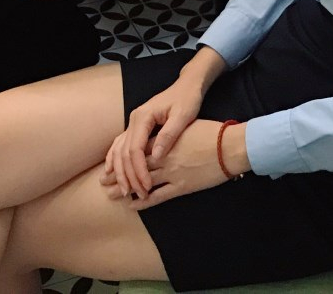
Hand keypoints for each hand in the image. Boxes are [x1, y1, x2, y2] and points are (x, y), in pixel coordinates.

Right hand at [102, 73, 204, 199]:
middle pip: (124, 153)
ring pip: (119, 150)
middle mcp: (134, 119)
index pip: (135, 149)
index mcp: (144, 117)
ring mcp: (133, 123)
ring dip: (120, 172)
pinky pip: (120, 145)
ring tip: (125, 190)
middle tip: (136, 194)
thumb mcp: (183, 115)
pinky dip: (115, 159)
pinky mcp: (137, 127)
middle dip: (129, 176)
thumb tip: (156, 156)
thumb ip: (169, 134)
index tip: (146, 186)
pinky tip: (112, 172)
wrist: (187, 85)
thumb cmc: (187, 99)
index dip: (139, 170)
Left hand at [104, 120, 235, 209]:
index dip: (122, 157)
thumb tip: (161, 135)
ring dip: (125, 189)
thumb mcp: (187, 126)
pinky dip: (144, 202)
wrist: (229, 147)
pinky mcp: (182, 186)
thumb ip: (171, 132)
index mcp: (164, 141)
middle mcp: (164, 156)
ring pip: (142, 182)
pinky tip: (133, 205)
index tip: (110, 164)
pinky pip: (158, 197)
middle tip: (103, 182)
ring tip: (111, 195)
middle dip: (118, 175)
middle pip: (134, 166)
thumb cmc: (212, 133)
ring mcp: (172, 172)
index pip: (136, 149)